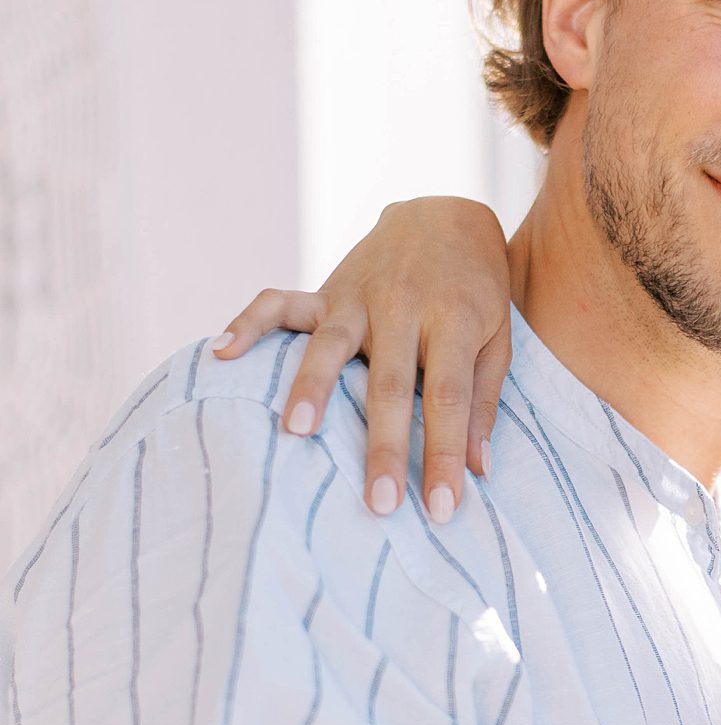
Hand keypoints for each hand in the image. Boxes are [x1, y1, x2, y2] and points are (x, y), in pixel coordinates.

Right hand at [213, 198, 512, 521]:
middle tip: (380, 504)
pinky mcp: (327, 288)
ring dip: (312, 388)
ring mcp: (359, 296)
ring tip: (296, 434)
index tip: (443, 509)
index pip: (448, 399)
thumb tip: (479, 470)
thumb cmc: (476, 291)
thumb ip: (482, 402)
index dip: (445, 455)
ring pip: (331, 345)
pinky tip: (220, 354)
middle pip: (390, 385)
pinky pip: (280, 303)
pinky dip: (248, 324)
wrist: (446, 215)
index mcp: (454, 321)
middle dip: (384, 448)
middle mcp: (403, 307)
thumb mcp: (497, 340)